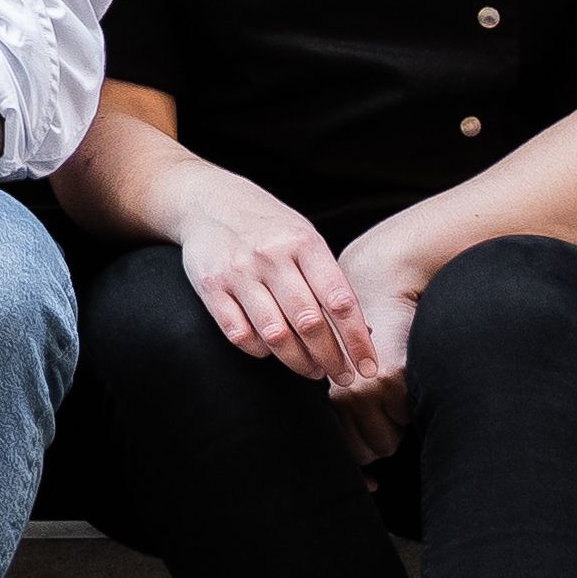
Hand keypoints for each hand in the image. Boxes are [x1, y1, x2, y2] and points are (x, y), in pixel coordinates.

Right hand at [176, 167, 381, 390]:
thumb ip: (329, 281)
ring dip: (298, 362)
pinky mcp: (210, 287)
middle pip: (309, 323)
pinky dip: (260, 351)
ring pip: (275, 334)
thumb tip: (364, 333)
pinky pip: (239, 334)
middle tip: (343, 378)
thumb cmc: (269, 226)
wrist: (208, 200)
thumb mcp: (305, 239)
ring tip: (312, 371)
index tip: (368, 367)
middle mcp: (272, 256)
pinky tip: (272, 352)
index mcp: (304, 242)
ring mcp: (239, 272)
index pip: (339, 301)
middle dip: (331, 359)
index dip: (357, 340)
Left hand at [333, 247, 422, 456]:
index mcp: (324, 391)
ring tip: (395, 395)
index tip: (371, 484)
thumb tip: (366, 475)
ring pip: (388, 440)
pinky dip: (412, 410)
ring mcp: (365, 387)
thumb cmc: (369, 331)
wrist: (383, 283)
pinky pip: (408, 418)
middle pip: (366, 451)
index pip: (339, 448)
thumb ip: (346, 410)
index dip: (358, 470)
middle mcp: (339, 392)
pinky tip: (407, 386)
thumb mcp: (347, 369)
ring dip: (398, 427)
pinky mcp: (391, 379)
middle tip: (387, 411)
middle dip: (382, 440)